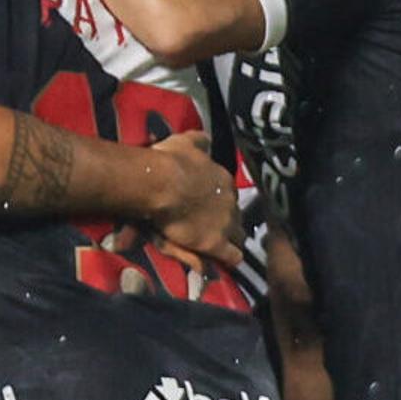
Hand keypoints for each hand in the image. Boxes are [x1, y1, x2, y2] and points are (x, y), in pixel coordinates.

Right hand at [133, 138, 242, 269]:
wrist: (162, 183)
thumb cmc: (170, 161)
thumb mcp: (185, 142)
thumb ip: (198, 141)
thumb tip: (206, 140)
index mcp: (223, 180)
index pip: (228, 194)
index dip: (219, 201)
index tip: (209, 205)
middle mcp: (230, 201)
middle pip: (236, 214)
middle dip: (228, 221)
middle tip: (213, 226)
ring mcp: (225, 223)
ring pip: (238, 235)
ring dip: (231, 239)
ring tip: (219, 245)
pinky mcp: (216, 243)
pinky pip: (232, 255)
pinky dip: (230, 258)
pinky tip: (224, 260)